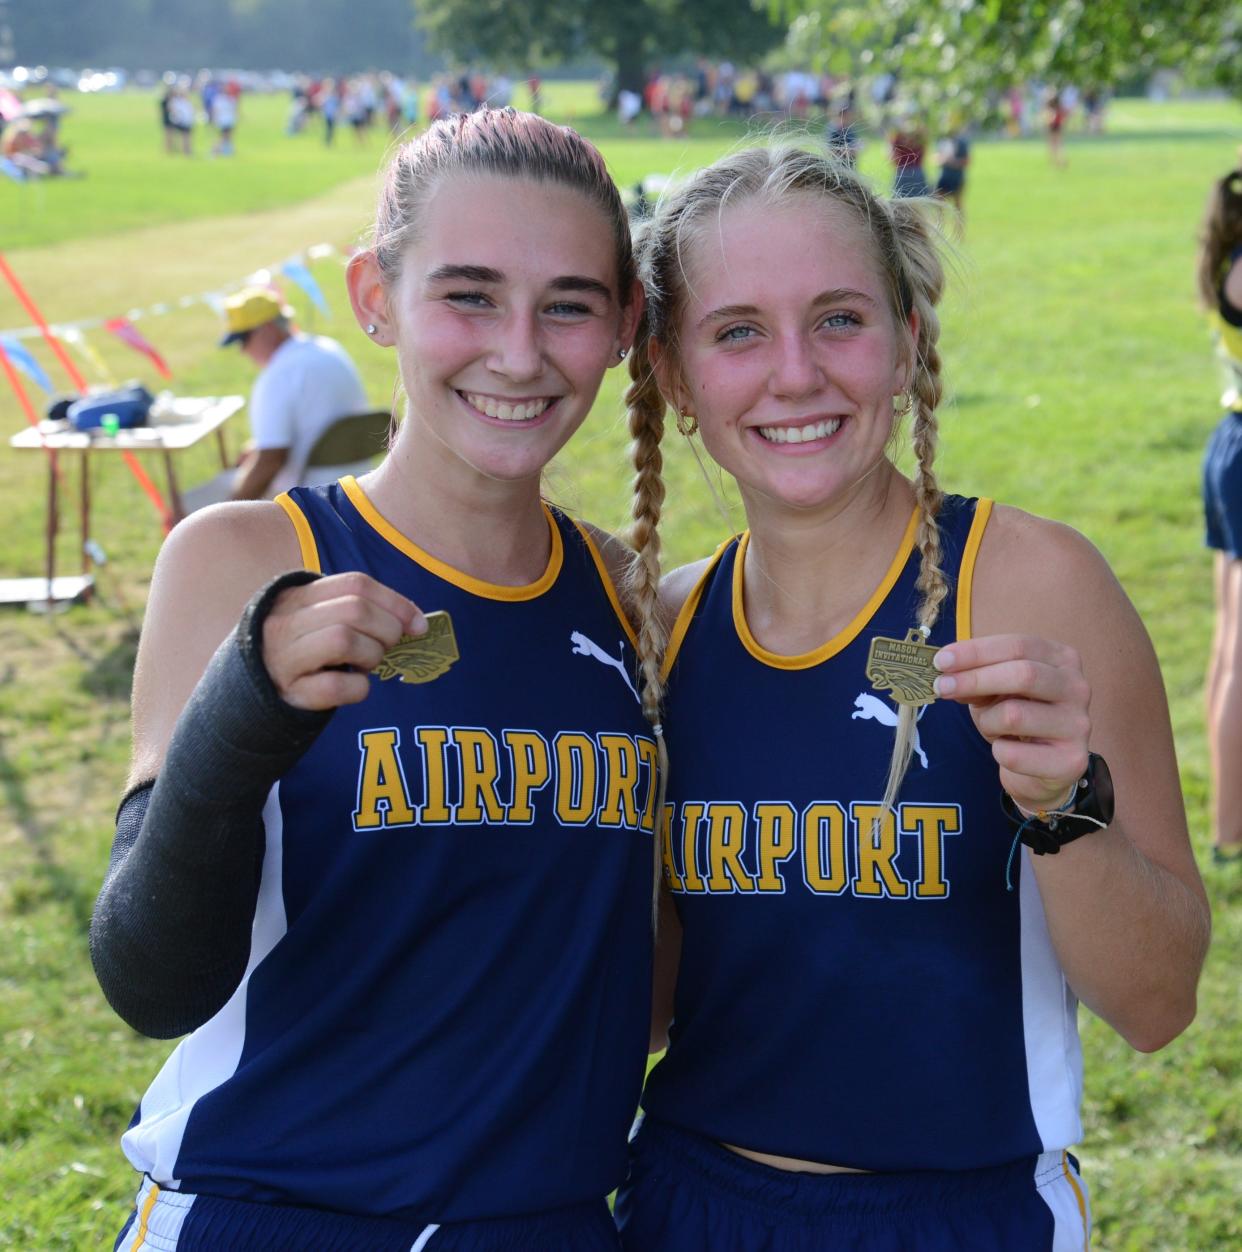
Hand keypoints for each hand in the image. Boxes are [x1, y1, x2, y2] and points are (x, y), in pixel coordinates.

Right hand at [261, 572, 425, 709]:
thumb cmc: (302, 650)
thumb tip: (416, 621)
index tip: (418, 624)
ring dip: (371, 655)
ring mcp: (283, 658)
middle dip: (387, 630)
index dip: (395, 602)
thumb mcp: (319, 619)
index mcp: (296, 596)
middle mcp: (285, 622)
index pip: (355, 583)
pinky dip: (359, 688)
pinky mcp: (289, 693)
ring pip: (344, 640)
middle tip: (386, 647)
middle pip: (355, 610)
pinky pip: (337, 686)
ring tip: (365, 664)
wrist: (253, 691)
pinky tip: (355, 686)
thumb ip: (359, 611)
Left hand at [932, 634, 1090, 812]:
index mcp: (1061, 659)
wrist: (1041, 769)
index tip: (941, 661)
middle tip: (942, 687)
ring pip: (1014, 715)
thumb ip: (976, 678)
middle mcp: (1077, 687)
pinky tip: (1007, 750)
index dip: (976, 651)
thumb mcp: (995, 691)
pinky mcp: (1071, 760)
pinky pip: (1013, 754)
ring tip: (991, 727)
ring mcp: (1078, 724)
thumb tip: (946, 675)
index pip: (1018, 646)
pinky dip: (998, 751)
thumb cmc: (1017, 718)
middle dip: (975, 679)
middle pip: (1023, 674)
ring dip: (987, 722)